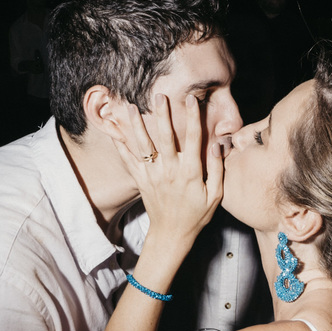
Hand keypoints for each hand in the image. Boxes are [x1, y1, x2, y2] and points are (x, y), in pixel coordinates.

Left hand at [114, 94, 222, 250]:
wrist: (171, 234)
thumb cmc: (196, 215)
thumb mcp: (215, 195)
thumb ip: (217, 169)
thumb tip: (218, 145)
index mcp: (190, 173)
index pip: (193, 139)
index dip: (193, 118)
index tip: (191, 100)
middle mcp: (169, 171)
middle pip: (164, 138)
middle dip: (162, 115)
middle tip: (158, 96)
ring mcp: (152, 176)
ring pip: (143, 146)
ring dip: (137, 126)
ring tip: (132, 107)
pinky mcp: (140, 181)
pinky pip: (128, 161)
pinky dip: (120, 146)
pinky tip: (114, 131)